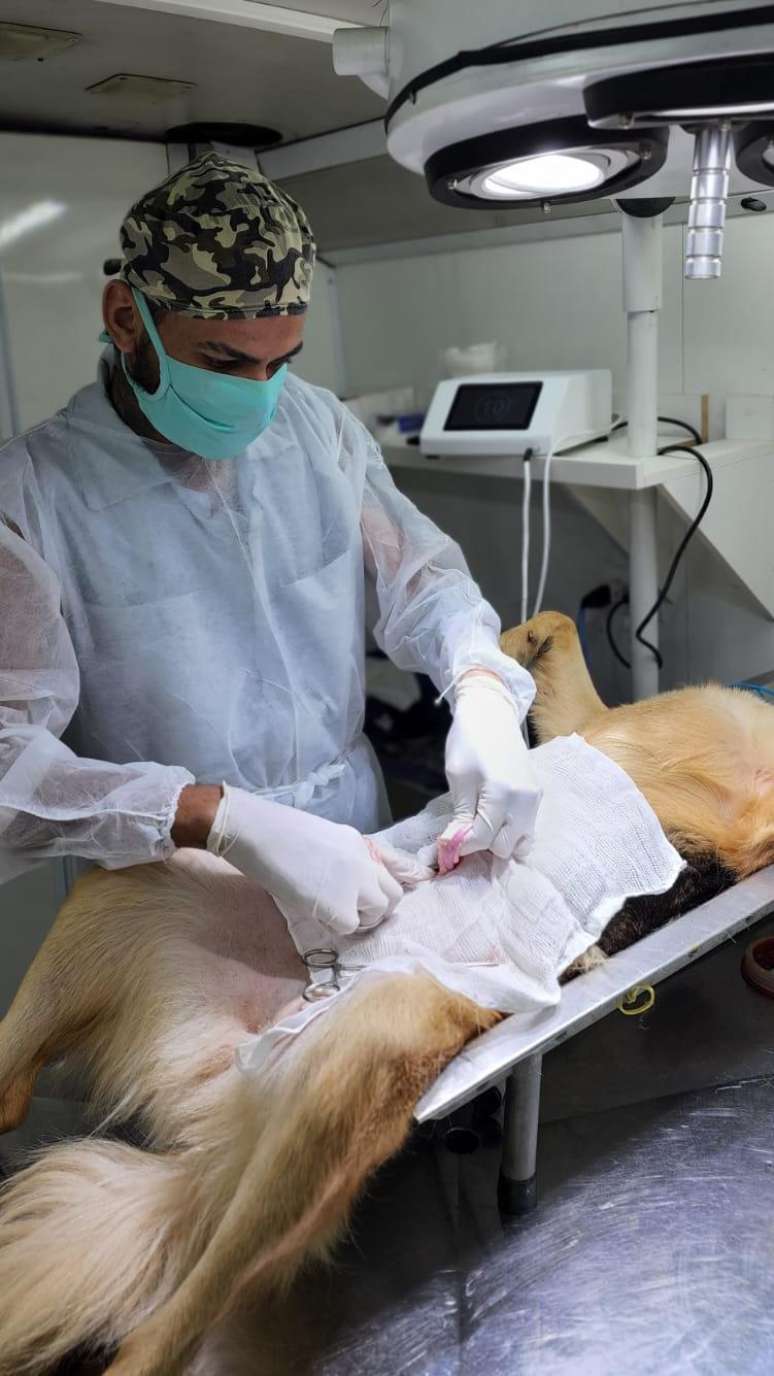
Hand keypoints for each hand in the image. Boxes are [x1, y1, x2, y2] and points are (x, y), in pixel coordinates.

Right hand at [206, 784, 403, 935]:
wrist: (256, 831)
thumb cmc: (277, 832)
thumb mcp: (322, 838)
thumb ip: (345, 857)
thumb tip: (349, 879)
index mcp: (359, 843)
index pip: (399, 864)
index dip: (404, 880)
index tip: (405, 889)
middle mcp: (365, 862)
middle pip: (394, 895)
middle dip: (378, 907)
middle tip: (356, 910)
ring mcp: (355, 883)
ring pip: (378, 912)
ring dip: (360, 918)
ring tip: (335, 912)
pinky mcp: (339, 905)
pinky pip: (350, 926)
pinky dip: (337, 926)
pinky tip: (319, 914)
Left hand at [440, 672, 541, 870]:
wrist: (492, 714)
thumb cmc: (469, 741)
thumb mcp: (458, 776)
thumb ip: (461, 814)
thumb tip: (455, 845)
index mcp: (502, 793)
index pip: (483, 837)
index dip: (462, 845)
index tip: (447, 842)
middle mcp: (524, 801)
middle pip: (504, 847)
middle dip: (482, 845)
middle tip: (464, 831)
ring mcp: (534, 799)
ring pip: (520, 843)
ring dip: (499, 842)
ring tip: (480, 827)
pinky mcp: (538, 796)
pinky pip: (527, 829)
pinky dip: (511, 832)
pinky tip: (494, 820)